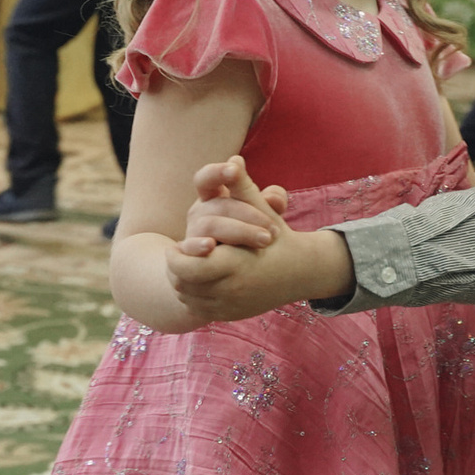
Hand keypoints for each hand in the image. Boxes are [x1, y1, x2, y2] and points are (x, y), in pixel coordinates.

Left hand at [166, 156, 337, 323]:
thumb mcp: (262, 212)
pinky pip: (199, 309)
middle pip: (183, 285)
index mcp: (236, 264)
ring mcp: (230, 306)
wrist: (301, 273)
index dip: (176, 258)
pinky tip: (197, 282)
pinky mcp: (229, 316)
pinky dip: (193, 297)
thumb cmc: (277, 237)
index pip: (188, 268)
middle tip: (174, 257)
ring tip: (183, 267)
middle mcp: (232, 290)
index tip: (173, 247)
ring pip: (188, 298)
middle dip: (175, 270)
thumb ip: (243, 188)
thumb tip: (233, 159)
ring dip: (182, 283)